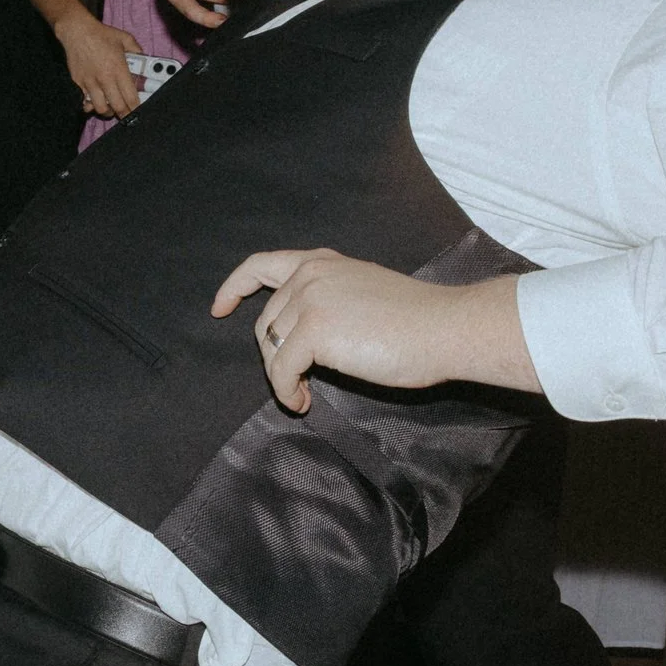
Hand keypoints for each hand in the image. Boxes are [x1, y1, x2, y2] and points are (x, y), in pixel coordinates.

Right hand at [53, 11, 143, 116]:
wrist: (77, 31)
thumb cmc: (100, 34)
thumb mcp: (125, 38)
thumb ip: (137, 50)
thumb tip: (145, 59)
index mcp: (118, 69)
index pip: (130, 97)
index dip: (136, 108)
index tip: (138, 111)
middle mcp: (105, 78)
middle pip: (117, 107)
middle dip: (124, 114)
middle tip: (127, 114)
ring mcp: (90, 82)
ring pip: (100, 108)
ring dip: (108, 111)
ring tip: (112, 108)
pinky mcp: (78, 83)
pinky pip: (85, 102)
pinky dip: (90, 106)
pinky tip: (95, 102)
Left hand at [212, 249, 513, 404]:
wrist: (445, 328)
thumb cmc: (416, 321)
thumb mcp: (363, 293)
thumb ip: (329, 300)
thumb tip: (298, 338)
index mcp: (322, 262)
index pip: (263, 264)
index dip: (236, 286)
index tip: (220, 308)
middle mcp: (310, 273)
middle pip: (266, 321)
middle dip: (273, 356)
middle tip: (297, 382)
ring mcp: (310, 298)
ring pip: (271, 347)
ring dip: (282, 377)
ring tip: (302, 394)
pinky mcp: (314, 329)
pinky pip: (281, 369)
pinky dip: (286, 391)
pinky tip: (302, 403)